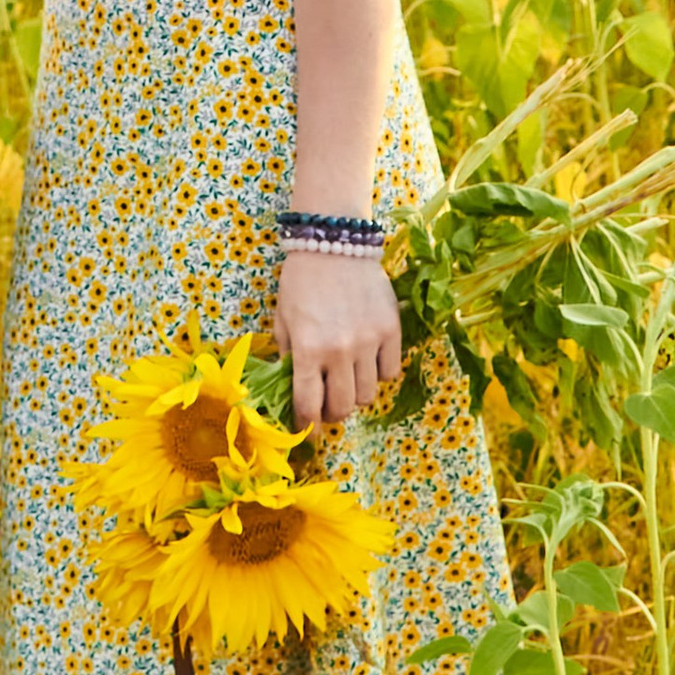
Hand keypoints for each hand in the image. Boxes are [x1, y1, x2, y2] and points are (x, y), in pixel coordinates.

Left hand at [273, 251, 402, 430]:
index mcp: (308, 350)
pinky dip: (379, 373)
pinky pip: (390, 372)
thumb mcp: (283, 319)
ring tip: (348, 378)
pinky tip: (368, 360)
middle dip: (332, 413)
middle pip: (342, 408)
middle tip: (328, 402)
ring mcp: (369, 342)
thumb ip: (287, 356)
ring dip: (356, 394)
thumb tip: (292, 389)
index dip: (307, 426)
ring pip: (368, 396)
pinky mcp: (391, 331)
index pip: (308, 406)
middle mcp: (340, 351)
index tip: (307, 432)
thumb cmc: (301, 280)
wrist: (335, 243)